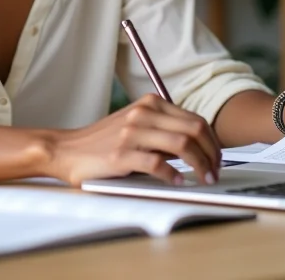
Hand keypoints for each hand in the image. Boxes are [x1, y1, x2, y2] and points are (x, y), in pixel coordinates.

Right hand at [49, 93, 220, 186]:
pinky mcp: (122, 154)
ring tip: (203, 178)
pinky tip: (177, 181)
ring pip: (182, 144)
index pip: (195, 119)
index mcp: (150, 104)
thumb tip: (198, 146)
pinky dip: (173, 174)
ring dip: (200, 165)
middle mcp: (143, 113)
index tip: (217, 159)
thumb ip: (163, 131)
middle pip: (194, 129)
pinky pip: (158, 163)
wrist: (67, 150)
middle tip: (214, 172)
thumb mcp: (136, 127)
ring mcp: (132, 133)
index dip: (213, 142)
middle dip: (212, 154)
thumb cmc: (104, 142)